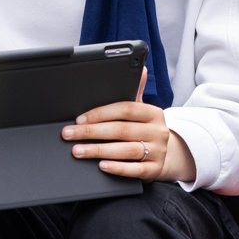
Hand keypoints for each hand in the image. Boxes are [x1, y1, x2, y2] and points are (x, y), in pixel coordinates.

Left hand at [62, 67, 196, 181]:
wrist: (169, 154)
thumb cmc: (146, 130)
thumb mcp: (142, 111)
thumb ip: (136, 91)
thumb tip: (140, 68)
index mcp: (153, 113)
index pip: (125, 109)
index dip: (100, 113)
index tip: (79, 119)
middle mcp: (158, 131)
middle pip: (120, 130)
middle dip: (91, 132)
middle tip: (69, 134)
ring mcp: (158, 151)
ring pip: (125, 150)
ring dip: (98, 150)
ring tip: (78, 151)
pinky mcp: (155, 170)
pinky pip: (135, 170)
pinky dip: (117, 168)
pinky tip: (101, 165)